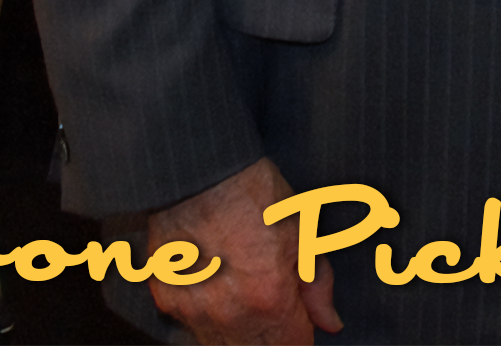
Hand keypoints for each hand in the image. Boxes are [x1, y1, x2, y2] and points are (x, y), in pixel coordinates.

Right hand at [145, 158, 341, 345]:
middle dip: (273, 338)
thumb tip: (331, 323)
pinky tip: (218, 290)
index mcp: (270, 299)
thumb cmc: (255, 194)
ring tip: (248, 296)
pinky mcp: (168, 300)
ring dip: (241, 333)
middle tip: (277, 308)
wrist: (201, 172)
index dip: (302, 334)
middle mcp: (229, 315)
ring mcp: (194, 311)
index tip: (302, 319)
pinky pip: (193, 327)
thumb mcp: (302, 232)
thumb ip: (317, 284)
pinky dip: (209, 319)